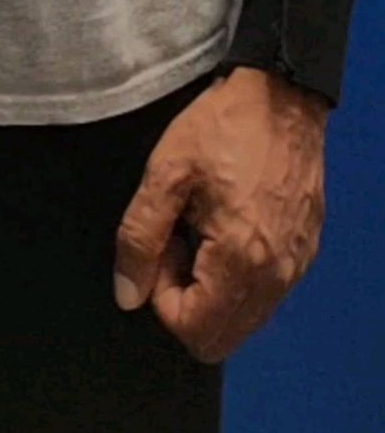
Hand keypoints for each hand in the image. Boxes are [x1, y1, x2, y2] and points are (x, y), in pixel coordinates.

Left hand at [112, 66, 327, 362]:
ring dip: (212, 291)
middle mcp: (275, 277)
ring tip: (201, 230)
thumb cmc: (221, 128)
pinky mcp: (305, 252)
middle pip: (220, 337)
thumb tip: (127, 296)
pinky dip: (239, 278)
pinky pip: (265, 294)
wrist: (280, 95)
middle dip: (187, 300)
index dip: (161, 296)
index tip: (161, 246)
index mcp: (240, 260)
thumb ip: (140, 237)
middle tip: (178, 241)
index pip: (192, 330)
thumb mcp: (165, 172)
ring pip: (243, 319)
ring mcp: (295, 267)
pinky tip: (228, 226)